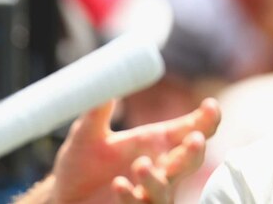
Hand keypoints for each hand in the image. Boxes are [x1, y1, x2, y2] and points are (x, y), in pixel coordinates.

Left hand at [51, 97, 219, 203]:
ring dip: (158, 179)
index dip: (207, 118)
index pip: (192, 128)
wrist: (62, 196)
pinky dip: (132, 197)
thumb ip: (97, 111)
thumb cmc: (81, 164)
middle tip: (195, 139)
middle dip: (195, 150)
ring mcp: (149, 191)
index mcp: (157, 142)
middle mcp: (160, 166)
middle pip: (191, 159)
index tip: (210, 105)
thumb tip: (106, 81)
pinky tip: (119, 184)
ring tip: (140, 164)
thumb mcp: (86, 134)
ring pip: (168, 188)